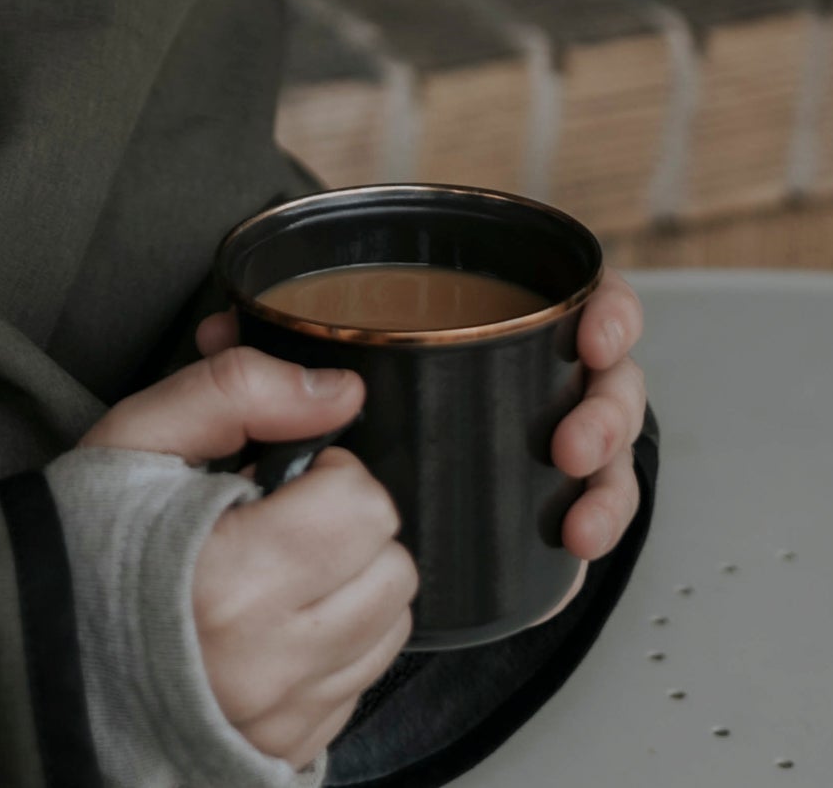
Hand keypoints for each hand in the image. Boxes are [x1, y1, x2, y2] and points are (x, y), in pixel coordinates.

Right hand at [83, 348, 417, 766]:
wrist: (35, 643)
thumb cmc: (81, 543)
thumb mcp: (135, 439)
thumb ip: (236, 391)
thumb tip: (338, 393)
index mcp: (228, 582)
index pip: (362, 506)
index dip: (328, 473)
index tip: (281, 478)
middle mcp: (264, 663)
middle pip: (391, 568)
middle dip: (347, 529)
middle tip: (280, 523)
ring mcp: (279, 714)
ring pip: (390, 624)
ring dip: (352, 585)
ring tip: (279, 572)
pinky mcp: (287, 744)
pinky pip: (362, 679)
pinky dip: (335, 642)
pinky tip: (275, 623)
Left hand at [195, 268, 647, 562]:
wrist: (310, 530)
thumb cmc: (311, 422)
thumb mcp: (273, 383)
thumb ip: (252, 355)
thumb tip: (225, 330)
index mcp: (474, 323)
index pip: (560, 295)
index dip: (598, 306)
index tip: (592, 330)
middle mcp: (518, 378)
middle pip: (603, 373)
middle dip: (606, 403)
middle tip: (572, 438)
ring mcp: (537, 444)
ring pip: (607, 443)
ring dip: (606, 470)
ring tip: (574, 497)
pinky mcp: (539, 506)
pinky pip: (589, 507)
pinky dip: (595, 520)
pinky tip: (574, 538)